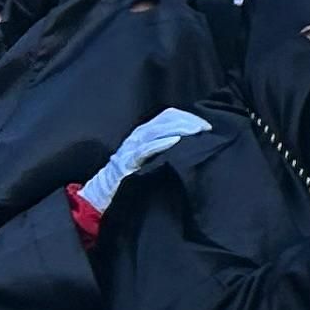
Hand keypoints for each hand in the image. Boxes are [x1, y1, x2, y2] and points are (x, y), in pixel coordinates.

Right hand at [77, 107, 212, 214]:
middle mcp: (138, 136)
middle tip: (206, 128)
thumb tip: (195, 143)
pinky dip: (161, 143)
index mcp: (144, 132)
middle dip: (188, 121)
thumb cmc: (131, 175)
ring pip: (157, 130)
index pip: (169, 115)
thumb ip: (166, 147)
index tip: (207, 125)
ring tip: (196, 131)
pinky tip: (175, 142)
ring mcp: (131, 148)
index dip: (189, 117)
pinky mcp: (127, 162)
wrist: (102, 193)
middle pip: (166, 120)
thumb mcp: (150, 156)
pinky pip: (145, 149)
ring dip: (179, 129)